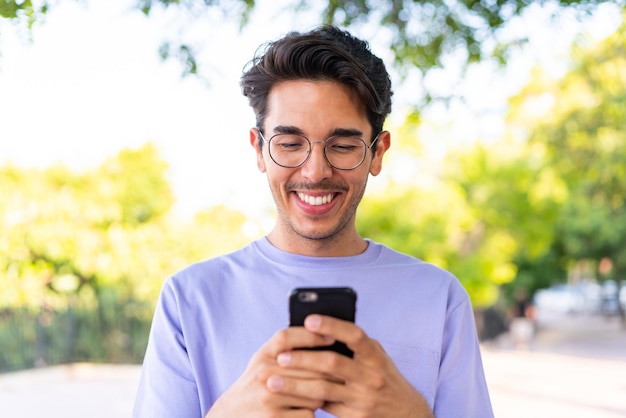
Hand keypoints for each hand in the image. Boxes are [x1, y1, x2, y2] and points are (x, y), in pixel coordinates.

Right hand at [205, 326, 332, 417]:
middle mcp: (263, 374)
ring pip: (314, 393)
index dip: (310, 335)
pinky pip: (309, 414)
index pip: (287, 338)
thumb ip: (284, 347)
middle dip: (328, 373)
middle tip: (337, 375)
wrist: (230, 415)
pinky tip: (300, 412)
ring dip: (320, 397)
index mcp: (262, 356)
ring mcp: (269, 397)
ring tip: (312, 396)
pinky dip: (309, 414)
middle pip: (310, 368)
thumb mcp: (263, 361)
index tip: (331, 338)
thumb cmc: (256, 384)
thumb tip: (324, 335)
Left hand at [272, 315, 434, 417]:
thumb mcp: (376, 358)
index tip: (309, 319)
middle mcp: (371, 376)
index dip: (332, 325)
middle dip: (303, 359)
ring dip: (295, 385)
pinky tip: (288, 397)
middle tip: (280, 356)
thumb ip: (355, 345)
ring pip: (323, 390)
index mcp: (375, 356)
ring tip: (273, 381)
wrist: (407, 415)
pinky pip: (325, 407)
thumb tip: (322, 327)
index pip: (354, 335)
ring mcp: (364, 399)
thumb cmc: (384, 377)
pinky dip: (305, 400)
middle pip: (332, 363)